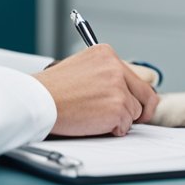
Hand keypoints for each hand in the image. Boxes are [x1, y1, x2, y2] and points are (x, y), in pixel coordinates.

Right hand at [34, 44, 158, 136]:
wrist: (40, 100)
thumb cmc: (53, 90)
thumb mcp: (80, 68)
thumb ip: (103, 75)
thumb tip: (122, 90)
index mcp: (106, 54)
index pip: (134, 76)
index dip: (136, 93)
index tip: (136, 101)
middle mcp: (115, 67)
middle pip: (144, 93)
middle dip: (140, 108)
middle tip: (134, 119)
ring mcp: (118, 87)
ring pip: (134, 111)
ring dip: (120, 119)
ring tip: (95, 117)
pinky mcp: (118, 107)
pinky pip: (125, 125)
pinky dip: (113, 130)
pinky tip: (94, 123)